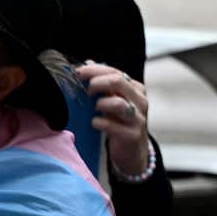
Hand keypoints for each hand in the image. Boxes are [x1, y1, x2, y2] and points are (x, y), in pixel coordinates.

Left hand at [74, 62, 150, 176]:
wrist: (132, 152)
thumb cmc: (120, 123)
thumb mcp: (113, 100)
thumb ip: (103, 83)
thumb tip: (88, 63)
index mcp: (135, 88)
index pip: (115, 72)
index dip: (95, 70)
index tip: (77, 72)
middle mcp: (139, 100)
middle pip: (118, 82)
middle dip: (96, 83)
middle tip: (84, 91)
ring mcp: (138, 118)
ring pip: (118, 103)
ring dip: (100, 104)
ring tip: (94, 108)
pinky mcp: (132, 135)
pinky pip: (113, 126)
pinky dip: (100, 123)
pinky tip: (94, 123)